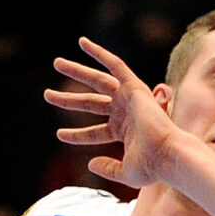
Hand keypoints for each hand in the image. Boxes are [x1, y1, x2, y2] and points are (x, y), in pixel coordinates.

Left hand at [46, 38, 189, 190]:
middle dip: (68, 100)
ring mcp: (129, 99)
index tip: (60, 134)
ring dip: (77, 71)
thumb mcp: (125, 172)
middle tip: (47, 95)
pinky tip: (82, 43)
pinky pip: (115, 65)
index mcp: (124, 132)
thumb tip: (90, 164)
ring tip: (56, 63)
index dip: (77, 134)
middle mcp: (125, 112)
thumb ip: (108, 168)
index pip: (95, 132)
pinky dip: (99, 53)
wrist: (167, 155)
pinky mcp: (134, 88)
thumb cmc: (152, 166)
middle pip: (90, 103)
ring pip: (97, 81)